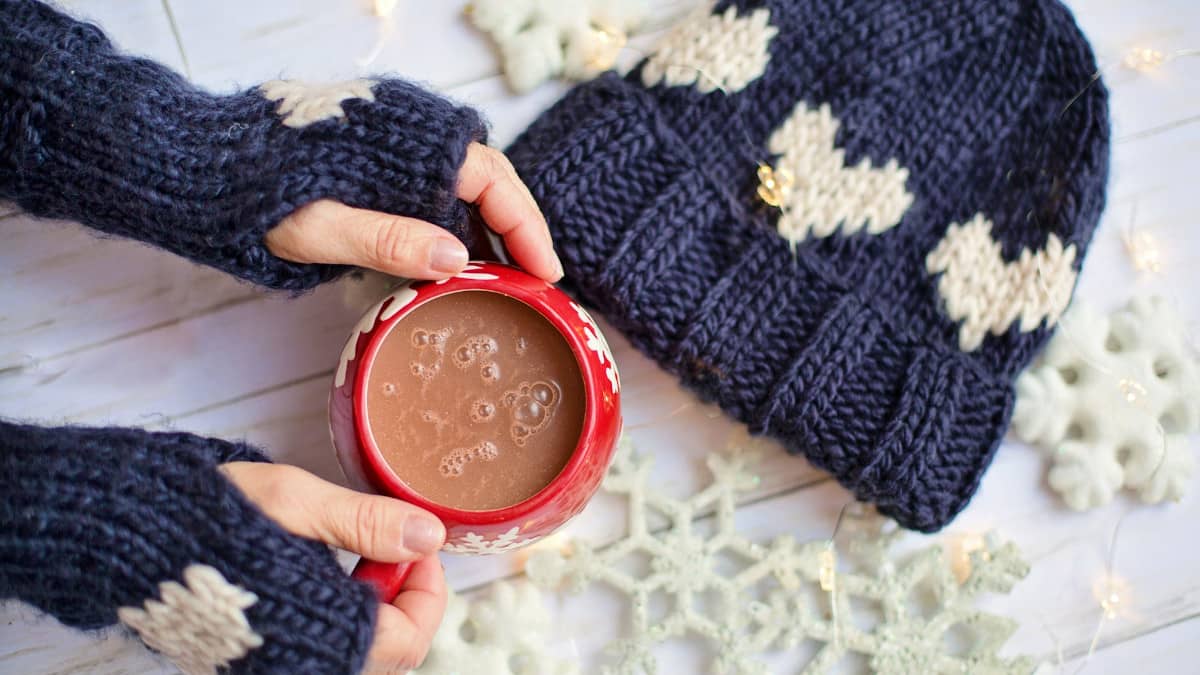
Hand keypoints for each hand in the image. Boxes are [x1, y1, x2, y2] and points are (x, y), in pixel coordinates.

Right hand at [221, 462, 446, 672]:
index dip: (428, 593)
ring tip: (356, 557)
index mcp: (314, 634)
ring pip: (354, 655)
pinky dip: (336, 619)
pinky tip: (321, 576)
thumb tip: (428, 536)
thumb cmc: (206, 517)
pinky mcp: (247, 665)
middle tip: (394, 548)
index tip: (422, 548)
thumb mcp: (294, 502)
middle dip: (403, 601)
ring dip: (372, 611)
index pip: (407, 640)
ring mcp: (268, 670)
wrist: (125, 538)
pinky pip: (317, 653)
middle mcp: (295, 666)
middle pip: (386, 654)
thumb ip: (367, 523)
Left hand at [265, 143, 562, 282]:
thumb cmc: (253, 194)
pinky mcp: (377, 166)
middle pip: (488, 180)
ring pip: (462, 188)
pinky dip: (451, 228)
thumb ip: (388, 240)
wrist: (202, 166)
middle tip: (537, 282)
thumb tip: (458, 259)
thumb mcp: (319, 227)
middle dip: (517, 230)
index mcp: (406, 143)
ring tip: (505, 281)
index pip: (492, 182)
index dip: (527, 228)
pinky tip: (454, 264)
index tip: (547, 273)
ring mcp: (394, 150)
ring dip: (486, 231)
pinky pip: (432, 193)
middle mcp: (409, 136)